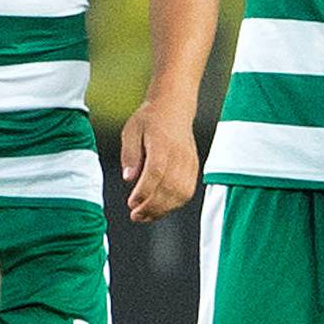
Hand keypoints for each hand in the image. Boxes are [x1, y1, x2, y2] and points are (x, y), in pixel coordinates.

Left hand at [121, 98, 200, 220]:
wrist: (174, 107)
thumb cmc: (150, 119)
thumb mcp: (131, 131)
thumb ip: (130, 154)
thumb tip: (128, 178)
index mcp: (163, 143)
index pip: (156, 172)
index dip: (144, 191)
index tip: (131, 203)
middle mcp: (180, 154)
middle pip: (170, 187)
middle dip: (152, 206)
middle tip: (136, 215)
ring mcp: (190, 162)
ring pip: (181, 193)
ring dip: (164, 209)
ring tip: (146, 216)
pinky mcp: (194, 167)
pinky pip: (188, 191)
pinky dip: (174, 204)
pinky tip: (160, 208)